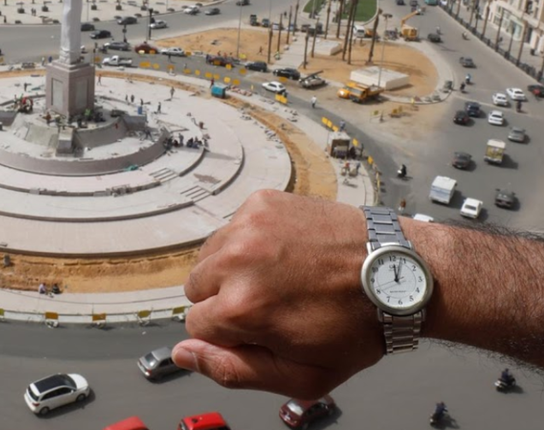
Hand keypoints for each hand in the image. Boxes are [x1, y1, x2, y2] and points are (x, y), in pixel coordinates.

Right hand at [174, 190, 382, 398]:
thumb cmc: (355, 327)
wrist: (395, 272)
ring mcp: (249, 225)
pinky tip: (284, 253)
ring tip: (277, 277)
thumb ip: (233, 371)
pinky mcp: (261, 202)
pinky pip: (231, 228)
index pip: (195, 326)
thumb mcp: (301, 375)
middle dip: (224, 301)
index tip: (262, 329)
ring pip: (209, 256)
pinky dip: (249, 242)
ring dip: (232, 270)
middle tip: (270, 304)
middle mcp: (237, 259)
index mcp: (241, 307)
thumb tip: (183, 354)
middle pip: (195, 288)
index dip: (229, 335)